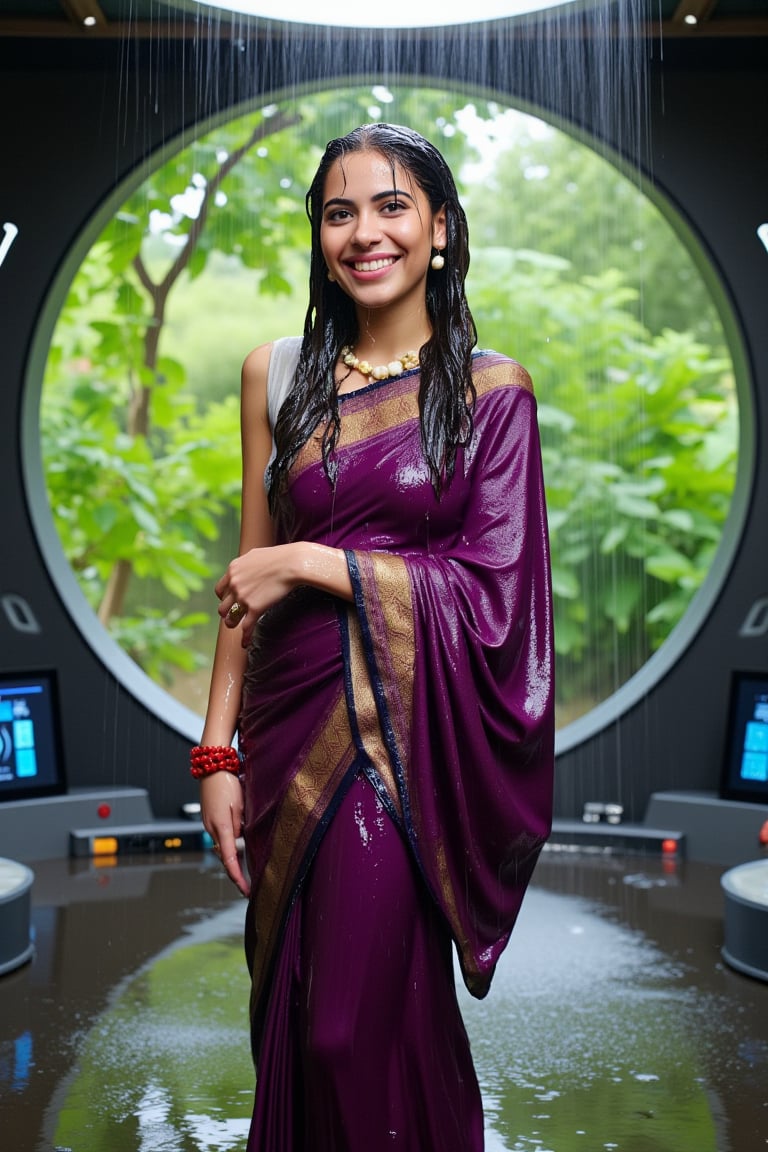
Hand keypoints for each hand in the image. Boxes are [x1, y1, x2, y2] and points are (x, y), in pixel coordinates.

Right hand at [200, 771, 248, 895]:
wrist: (212, 766)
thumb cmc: (227, 782)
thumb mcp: (239, 804)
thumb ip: (241, 825)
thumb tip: (243, 843)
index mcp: (221, 827)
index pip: (229, 860)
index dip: (238, 877)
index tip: (246, 891)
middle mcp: (212, 829)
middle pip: (225, 857)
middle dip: (236, 873)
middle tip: (249, 887)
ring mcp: (209, 824)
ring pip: (223, 848)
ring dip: (234, 860)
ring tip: (247, 873)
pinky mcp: (210, 819)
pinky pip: (221, 838)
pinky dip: (230, 847)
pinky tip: (239, 850)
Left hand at [215, 545, 296, 646]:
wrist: (291, 564)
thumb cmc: (279, 557)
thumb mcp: (256, 555)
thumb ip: (246, 563)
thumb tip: (248, 565)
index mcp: (233, 570)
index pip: (220, 590)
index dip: (224, 598)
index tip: (231, 601)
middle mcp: (234, 584)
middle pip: (223, 606)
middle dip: (227, 612)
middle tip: (234, 615)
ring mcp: (243, 597)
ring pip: (230, 618)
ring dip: (232, 624)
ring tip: (236, 627)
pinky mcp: (255, 608)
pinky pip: (246, 627)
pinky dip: (245, 637)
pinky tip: (245, 643)